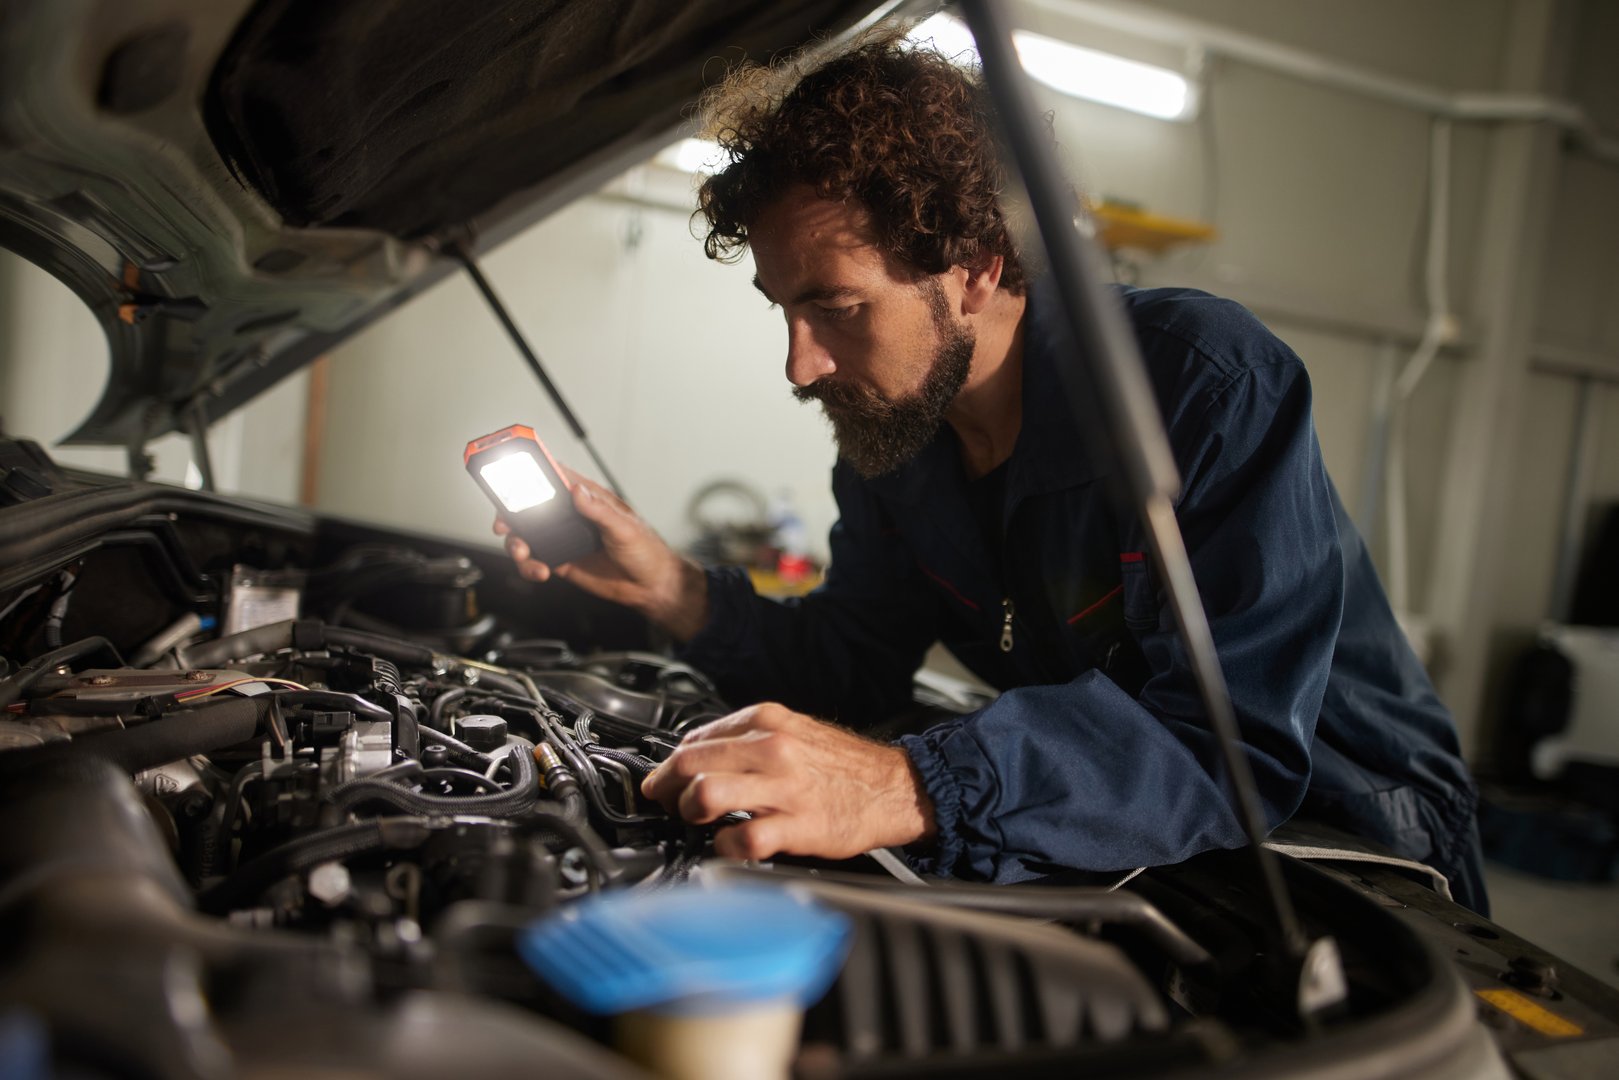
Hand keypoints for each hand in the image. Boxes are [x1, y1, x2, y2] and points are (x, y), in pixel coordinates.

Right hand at [494, 468, 709, 640]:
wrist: (649, 587)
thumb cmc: (646, 550)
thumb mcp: (624, 527)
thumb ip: (599, 510)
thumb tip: (578, 491)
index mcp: (587, 498)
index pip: (554, 477)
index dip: (530, 473)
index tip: (511, 475)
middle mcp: (571, 515)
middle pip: (530, 506)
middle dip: (511, 514)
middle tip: (505, 525)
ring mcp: (563, 537)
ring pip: (526, 535)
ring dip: (517, 543)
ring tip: (524, 553)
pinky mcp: (560, 560)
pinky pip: (534, 560)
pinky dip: (529, 565)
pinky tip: (540, 570)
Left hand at [640, 703, 935, 860]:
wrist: (894, 787)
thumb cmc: (841, 766)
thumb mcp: (793, 731)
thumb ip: (748, 739)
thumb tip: (698, 756)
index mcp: (766, 720)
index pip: (694, 740)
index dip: (670, 766)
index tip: (665, 782)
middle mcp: (771, 748)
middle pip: (688, 765)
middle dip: (666, 790)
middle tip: (667, 805)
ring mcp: (783, 787)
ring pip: (705, 795)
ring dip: (689, 813)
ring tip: (698, 822)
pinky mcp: (798, 825)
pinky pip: (741, 838)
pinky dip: (724, 846)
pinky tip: (730, 845)